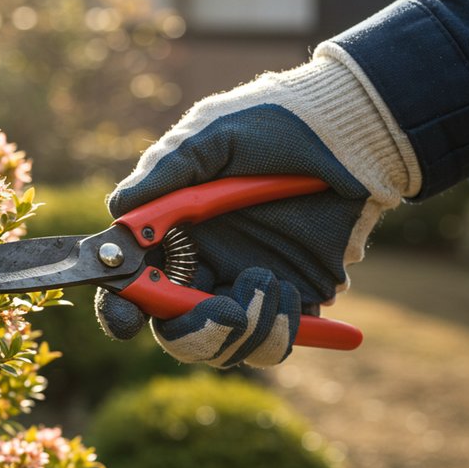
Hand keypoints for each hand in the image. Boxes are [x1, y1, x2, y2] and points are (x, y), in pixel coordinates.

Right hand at [97, 47, 419, 366]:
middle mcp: (206, 267)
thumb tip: (117, 211)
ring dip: (241, 327)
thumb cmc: (275, 123)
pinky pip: (273, 343)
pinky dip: (276, 330)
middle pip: (175, 330)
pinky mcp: (294, 301)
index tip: (125, 318)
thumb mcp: (212, 136)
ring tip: (268, 283)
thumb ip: (164, 172)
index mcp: (175, 234)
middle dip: (191, 331)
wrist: (351, 132)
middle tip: (219, 311)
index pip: (135, 285)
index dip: (121, 309)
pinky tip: (286, 294)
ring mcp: (248, 287)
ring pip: (223, 345)